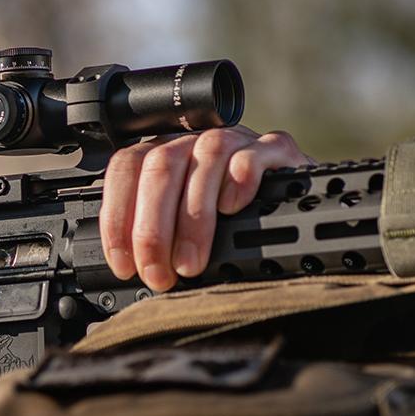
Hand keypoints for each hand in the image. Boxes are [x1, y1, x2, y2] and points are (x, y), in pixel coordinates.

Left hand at [99, 126, 311, 290]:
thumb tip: (133, 273)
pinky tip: (232, 209)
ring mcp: (237, 140)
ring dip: (193, 217)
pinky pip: (254, 153)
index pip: (126, 169)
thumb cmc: (233, 225)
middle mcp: (196, 141)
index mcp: (166, 155)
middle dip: (153, 229)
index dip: (118, 217)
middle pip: (161, 166)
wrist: (296, 209)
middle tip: (160, 275)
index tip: (125, 264)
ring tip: (191, 263)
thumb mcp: (186, 233)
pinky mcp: (276, 150)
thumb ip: (159, 240)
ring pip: (205, 157)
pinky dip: (240, 180)